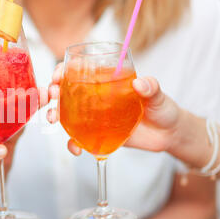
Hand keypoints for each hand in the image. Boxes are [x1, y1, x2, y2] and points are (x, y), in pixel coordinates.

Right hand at [47, 63, 181, 154]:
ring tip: (53, 120)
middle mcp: (95, 97)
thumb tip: (140, 83)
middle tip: (51, 96)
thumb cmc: (162, 109)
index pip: (78, 70)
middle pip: (66, 92)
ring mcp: (93, 117)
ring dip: (55, 115)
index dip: (63, 70)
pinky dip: (73, 144)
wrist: (168, 135)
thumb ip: (151, 87)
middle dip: (52, 92)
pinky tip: (75, 148)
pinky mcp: (96, 135)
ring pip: (66, 114)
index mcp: (106, 81)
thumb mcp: (158, 95)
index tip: (58, 74)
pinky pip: (79, 138)